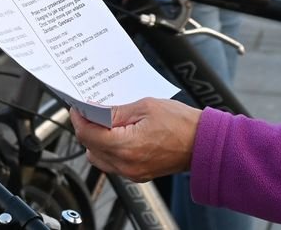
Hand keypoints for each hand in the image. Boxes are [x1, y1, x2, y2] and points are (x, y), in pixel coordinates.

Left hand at [71, 98, 200, 181]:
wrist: (203, 143)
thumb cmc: (181, 123)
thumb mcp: (145, 106)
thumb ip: (116, 111)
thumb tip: (95, 110)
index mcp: (126, 146)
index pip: (87, 135)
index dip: (78, 119)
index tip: (77, 108)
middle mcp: (126, 165)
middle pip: (90, 148)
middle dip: (86, 129)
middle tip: (90, 112)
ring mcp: (133, 172)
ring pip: (100, 158)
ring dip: (97, 141)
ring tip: (105, 122)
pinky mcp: (139, 174)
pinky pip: (114, 164)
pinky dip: (110, 149)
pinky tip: (117, 134)